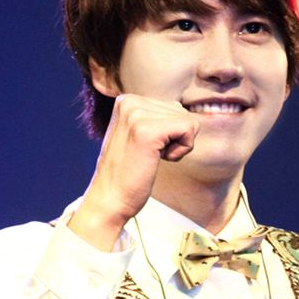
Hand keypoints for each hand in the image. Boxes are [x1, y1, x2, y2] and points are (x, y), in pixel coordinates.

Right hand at [67, 94, 199, 249]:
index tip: (146, 149)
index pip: (171, 108)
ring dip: (177, 145)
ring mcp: (137, 114)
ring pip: (187, 121)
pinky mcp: (148, 131)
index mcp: (126, 100)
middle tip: (148, 156)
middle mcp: (129, 102)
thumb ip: (155, 118)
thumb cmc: (127, 173)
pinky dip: (181, 150)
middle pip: (181, 112)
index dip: (168, 134)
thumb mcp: (137, 134)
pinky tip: (159, 159)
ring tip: (150, 157)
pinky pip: (188, 130)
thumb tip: (182, 110)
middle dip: (174, 139)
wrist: (110, 198)